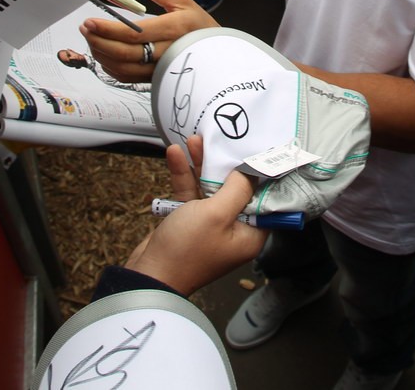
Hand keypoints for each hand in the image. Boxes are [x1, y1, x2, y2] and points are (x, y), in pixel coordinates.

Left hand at [79, 0, 217, 81]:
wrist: (217, 55)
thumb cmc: (199, 25)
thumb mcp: (183, 1)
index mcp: (174, 30)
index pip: (135, 33)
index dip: (109, 29)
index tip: (90, 21)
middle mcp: (166, 52)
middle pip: (124, 53)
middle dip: (99, 41)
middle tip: (85, 28)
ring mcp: (159, 69)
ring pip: (122, 68)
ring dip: (101, 54)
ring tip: (91, 38)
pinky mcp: (154, 78)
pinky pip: (126, 77)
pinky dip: (110, 67)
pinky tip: (103, 53)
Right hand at [125, 136, 266, 293]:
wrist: (149, 274)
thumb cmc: (187, 249)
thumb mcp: (217, 214)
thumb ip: (236, 189)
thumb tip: (250, 172)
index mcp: (250, 234)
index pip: (264, 199)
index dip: (259, 175)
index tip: (256, 151)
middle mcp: (234, 230)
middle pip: (235, 190)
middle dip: (225, 165)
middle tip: (221, 141)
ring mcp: (210, 225)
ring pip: (210, 189)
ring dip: (201, 165)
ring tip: (194, 141)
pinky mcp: (189, 221)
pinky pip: (191, 195)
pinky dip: (184, 176)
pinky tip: (175, 155)